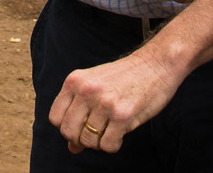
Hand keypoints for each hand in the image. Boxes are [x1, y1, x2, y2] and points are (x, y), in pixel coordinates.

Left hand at [50, 43, 187, 154]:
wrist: (156, 64)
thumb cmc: (125, 77)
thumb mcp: (95, 87)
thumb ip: (80, 112)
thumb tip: (72, 147)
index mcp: (75, 81)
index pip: (55, 118)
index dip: (67, 127)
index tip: (81, 125)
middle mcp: (86, 91)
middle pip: (68, 132)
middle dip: (80, 139)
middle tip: (96, 132)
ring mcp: (104, 103)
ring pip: (88, 141)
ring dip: (99, 143)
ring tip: (110, 130)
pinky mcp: (122, 115)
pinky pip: (108, 145)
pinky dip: (113, 145)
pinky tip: (120, 133)